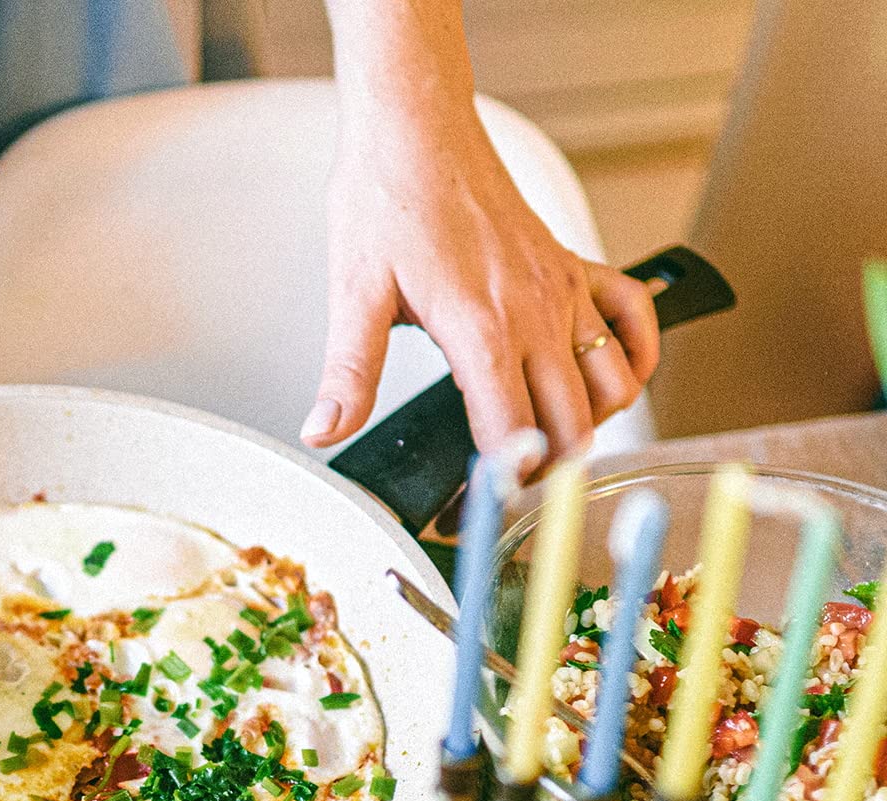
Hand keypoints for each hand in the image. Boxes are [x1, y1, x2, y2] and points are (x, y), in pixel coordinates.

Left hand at [302, 100, 660, 461]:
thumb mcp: (354, 292)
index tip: (478, 511)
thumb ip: (347, 372)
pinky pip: (634, 320)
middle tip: (506, 491)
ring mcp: (563, 290)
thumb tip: (325, 431)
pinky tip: (603, 382)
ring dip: (590, 425)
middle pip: (573, 425)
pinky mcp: (575, 267)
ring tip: (543, 444)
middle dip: (546, 473)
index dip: (501, 486)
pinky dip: (633, 359)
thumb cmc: (387, 199)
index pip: (514, 436)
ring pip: (612, 385)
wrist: (418, 130)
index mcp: (482, 329)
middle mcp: (536, 313)